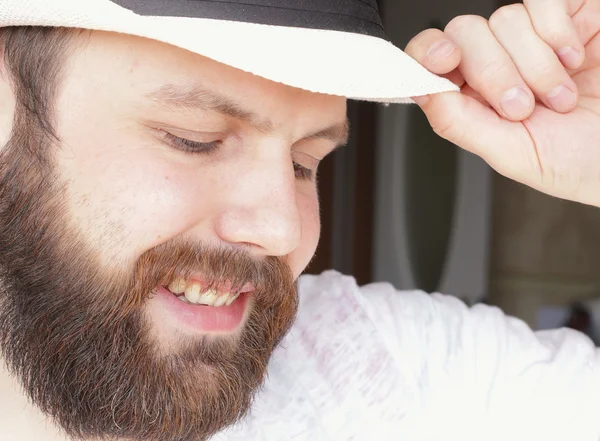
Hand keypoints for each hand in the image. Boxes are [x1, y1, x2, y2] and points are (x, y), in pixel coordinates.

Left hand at [405, 0, 599, 206]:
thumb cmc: (581, 160)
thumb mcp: (513, 153)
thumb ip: (460, 124)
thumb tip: (420, 91)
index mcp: (475, 99)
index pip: (431, 60)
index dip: (428, 54)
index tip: (444, 62)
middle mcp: (499, 64)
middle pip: (464, 35)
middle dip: (493, 73)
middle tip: (524, 107)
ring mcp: (533, 38)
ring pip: (504, 19)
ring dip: (534, 64)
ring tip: (561, 97)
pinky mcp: (570, 14)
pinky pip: (541, 0)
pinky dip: (555, 32)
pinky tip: (574, 59)